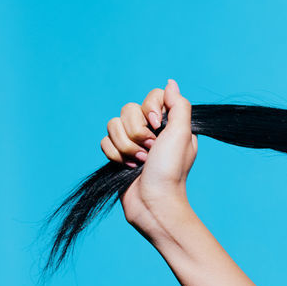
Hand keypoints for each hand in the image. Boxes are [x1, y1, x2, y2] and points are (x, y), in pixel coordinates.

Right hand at [101, 78, 198, 237]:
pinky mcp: (119, 155)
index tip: (156, 125)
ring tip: (140, 162)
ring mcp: (134, 143)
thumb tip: (171, 83)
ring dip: (126, 145)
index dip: (150, 108)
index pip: (152, 97)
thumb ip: (178, 106)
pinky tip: (127, 167)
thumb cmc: (171, 171)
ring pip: (113, 125)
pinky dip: (114, 154)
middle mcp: (152, 131)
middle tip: (150, 150)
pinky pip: (104, 141)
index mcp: (169, 124)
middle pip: (128, 109)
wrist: (153, 202)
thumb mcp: (182, 134)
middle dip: (137, 132)